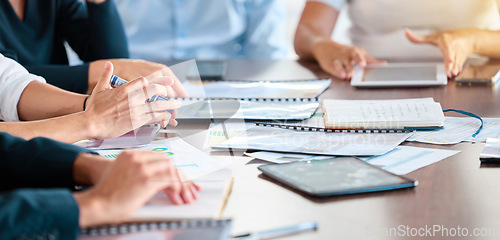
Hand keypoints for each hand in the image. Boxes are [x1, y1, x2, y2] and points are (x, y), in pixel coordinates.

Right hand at [74, 151, 200, 226]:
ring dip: (180, 183)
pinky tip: (176, 196)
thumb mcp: (119, 173)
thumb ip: (135, 170)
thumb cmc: (106, 193)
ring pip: (171, 169)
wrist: (96, 203)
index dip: (169, 168)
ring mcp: (142, 167)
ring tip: (184, 195)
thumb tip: (153, 178)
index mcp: (130, 154)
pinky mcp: (146, 179)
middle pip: (167, 161)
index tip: (177, 177)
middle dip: (178, 175)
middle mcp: (137, 157)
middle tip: (186, 187)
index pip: (158, 156)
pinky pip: (169, 180)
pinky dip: (176, 189)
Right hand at [84, 62, 180, 139]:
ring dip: (170, 105)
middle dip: (166, 92)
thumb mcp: (100, 89)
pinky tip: (169, 117)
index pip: (145, 81)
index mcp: (125, 89)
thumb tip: (108, 64)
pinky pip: (154, 117)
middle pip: (155, 91)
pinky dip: (163, 117)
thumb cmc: (94, 109)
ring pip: (158, 105)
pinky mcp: (136, 121)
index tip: (166, 81)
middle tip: (171, 94)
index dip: (156, 81)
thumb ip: (106, 76)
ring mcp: (135, 110)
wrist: (91, 123)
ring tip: (177, 105)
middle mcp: (132, 98)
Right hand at [312, 39, 383, 79]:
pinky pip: (335, 67)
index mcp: (357, 51)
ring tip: (351, 75)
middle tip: (363, 65)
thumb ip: (369, 59)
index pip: (366, 56)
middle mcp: (349, 53)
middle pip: (355, 55)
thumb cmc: (343, 52)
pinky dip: (338, 71)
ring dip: (348, 68)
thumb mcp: (356, 53)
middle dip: (359, 59)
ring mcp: (339, 58)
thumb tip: (382, 63)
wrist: (323, 47)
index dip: (374, 61)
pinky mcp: (331, 63)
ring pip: (344, 62)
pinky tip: (342, 75)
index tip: (383, 64)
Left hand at [406, 28, 475, 77]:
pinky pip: (460, 64)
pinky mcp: (462, 58)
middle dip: (451, 64)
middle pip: (452, 56)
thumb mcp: (433, 36)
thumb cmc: (448, 37)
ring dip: (455, 68)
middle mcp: (454, 46)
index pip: (448, 47)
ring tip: (452, 74)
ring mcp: (459, 52)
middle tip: (450, 72)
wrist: (469, 37)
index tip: (450, 60)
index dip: (449, 54)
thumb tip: (406, 32)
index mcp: (446, 40)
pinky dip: (458, 69)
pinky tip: (455, 74)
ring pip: (457, 61)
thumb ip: (419, 38)